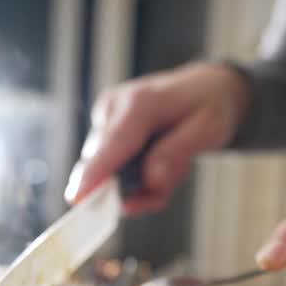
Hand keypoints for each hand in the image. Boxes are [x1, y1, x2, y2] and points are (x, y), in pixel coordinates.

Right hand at [66, 61, 250, 213]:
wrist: (205, 86)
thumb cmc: (208, 105)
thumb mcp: (208, 130)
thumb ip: (177, 155)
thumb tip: (150, 180)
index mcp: (141, 103)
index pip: (113, 144)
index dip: (94, 174)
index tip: (77, 199)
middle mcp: (115, 106)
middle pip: (105, 164)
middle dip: (140, 187)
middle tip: (174, 177)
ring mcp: (106, 117)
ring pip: (111, 171)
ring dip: (144, 181)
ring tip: (174, 160)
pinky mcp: (104, 129)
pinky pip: (115, 169)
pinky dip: (141, 176)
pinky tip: (161, 160)